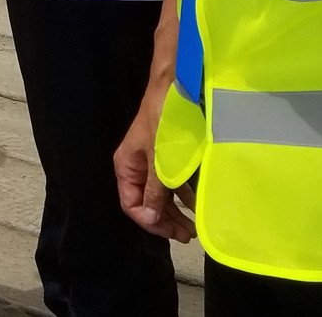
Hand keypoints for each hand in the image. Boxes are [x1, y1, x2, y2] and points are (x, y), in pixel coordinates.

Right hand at [114, 88, 195, 242]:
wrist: (174, 87)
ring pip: (160, 194)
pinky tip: (195, 205)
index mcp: (126, 167)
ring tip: (192, 227)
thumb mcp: (159, 159)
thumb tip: (149, 218)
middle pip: (146, 202)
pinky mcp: (166, 156)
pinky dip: (182, 194)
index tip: (170, 232)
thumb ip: (155, 189)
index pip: (131, 204)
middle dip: (165, 219)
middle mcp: (136, 167)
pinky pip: (171, 182)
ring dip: (175, 211)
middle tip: (186, 234)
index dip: (149, 220)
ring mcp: (151, 162)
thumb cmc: (163, 122)